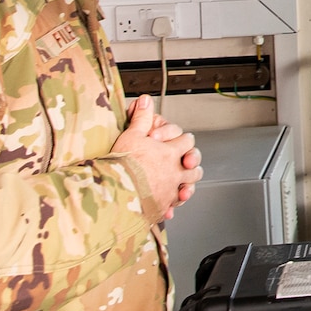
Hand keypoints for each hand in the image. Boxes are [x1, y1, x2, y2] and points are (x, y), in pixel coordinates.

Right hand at [112, 95, 201, 220]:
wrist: (116, 190)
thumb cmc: (123, 163)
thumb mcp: (131, 135)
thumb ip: (141, 118)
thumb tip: (145, 100)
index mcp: (170, 153)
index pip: (187, 141)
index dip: (181, 139)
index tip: (175, 140)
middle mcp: (175, 172)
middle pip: (194, 167)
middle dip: (190, 164)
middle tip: (184, 163)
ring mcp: (171, 190)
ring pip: (188, 188)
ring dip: (185, 186)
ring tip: (179, 186)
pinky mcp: (162, 206)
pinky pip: (172, 206)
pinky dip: (170, 207)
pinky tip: (166, 209)